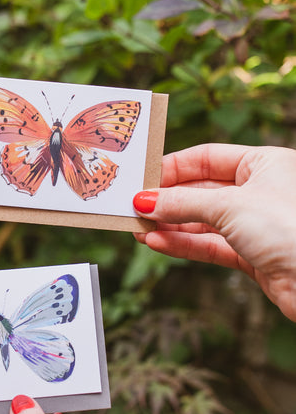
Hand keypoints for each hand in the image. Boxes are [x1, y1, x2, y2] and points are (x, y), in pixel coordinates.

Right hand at [133, 144, 295, 320]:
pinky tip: (156, 243)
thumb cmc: (289, 227)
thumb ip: (183, 203)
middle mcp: (259, 191)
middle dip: (166, 200)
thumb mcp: (229, 205)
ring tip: (138, 228)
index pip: (207, 158)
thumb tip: (145, 201)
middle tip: (133, 207)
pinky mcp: (251, 255)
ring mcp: (254, 225)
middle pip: (201, 191)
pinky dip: (182, 244)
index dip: (173, 167)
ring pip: (202, 221)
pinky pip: (209, 245)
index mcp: (263, 163)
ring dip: (169, 225)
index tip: (142, 178)